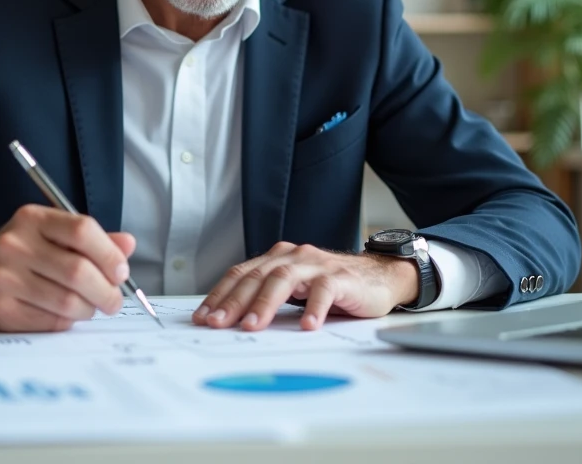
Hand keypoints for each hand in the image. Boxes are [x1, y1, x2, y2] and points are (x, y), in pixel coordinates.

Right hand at [0, 204, 135, 331]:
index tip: (121, 272)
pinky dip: (67, 321)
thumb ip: (93, 239)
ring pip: (68, 301)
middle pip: (78, 271)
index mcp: (32, 219)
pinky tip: (64, 314)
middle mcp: (14, 245)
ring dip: (89, 309)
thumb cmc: (23, 255)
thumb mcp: (53, 235)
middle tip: (114, 300)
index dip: (109, 254)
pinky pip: (51, 321)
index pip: (82, 230)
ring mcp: (3, 278)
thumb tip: (127, 245)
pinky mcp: (0, 310)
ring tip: (89, 306)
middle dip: (106, 291)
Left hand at [192, 242, 418, 331]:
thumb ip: (269, 299)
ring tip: (251, 326)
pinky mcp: (341, 277)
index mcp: (278, 258)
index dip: (220, 294)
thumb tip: (230, 322)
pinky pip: (324, 290)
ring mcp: (317, 265)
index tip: (202, 317)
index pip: (241, 274)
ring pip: (284, 278)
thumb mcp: (295, 291)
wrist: (379, 277)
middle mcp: (294, 256)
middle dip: (234, 301)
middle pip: (257, 276)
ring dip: (265, 303)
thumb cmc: (332, 288)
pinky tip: (306, 325)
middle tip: (217, 324)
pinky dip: (313, 307)